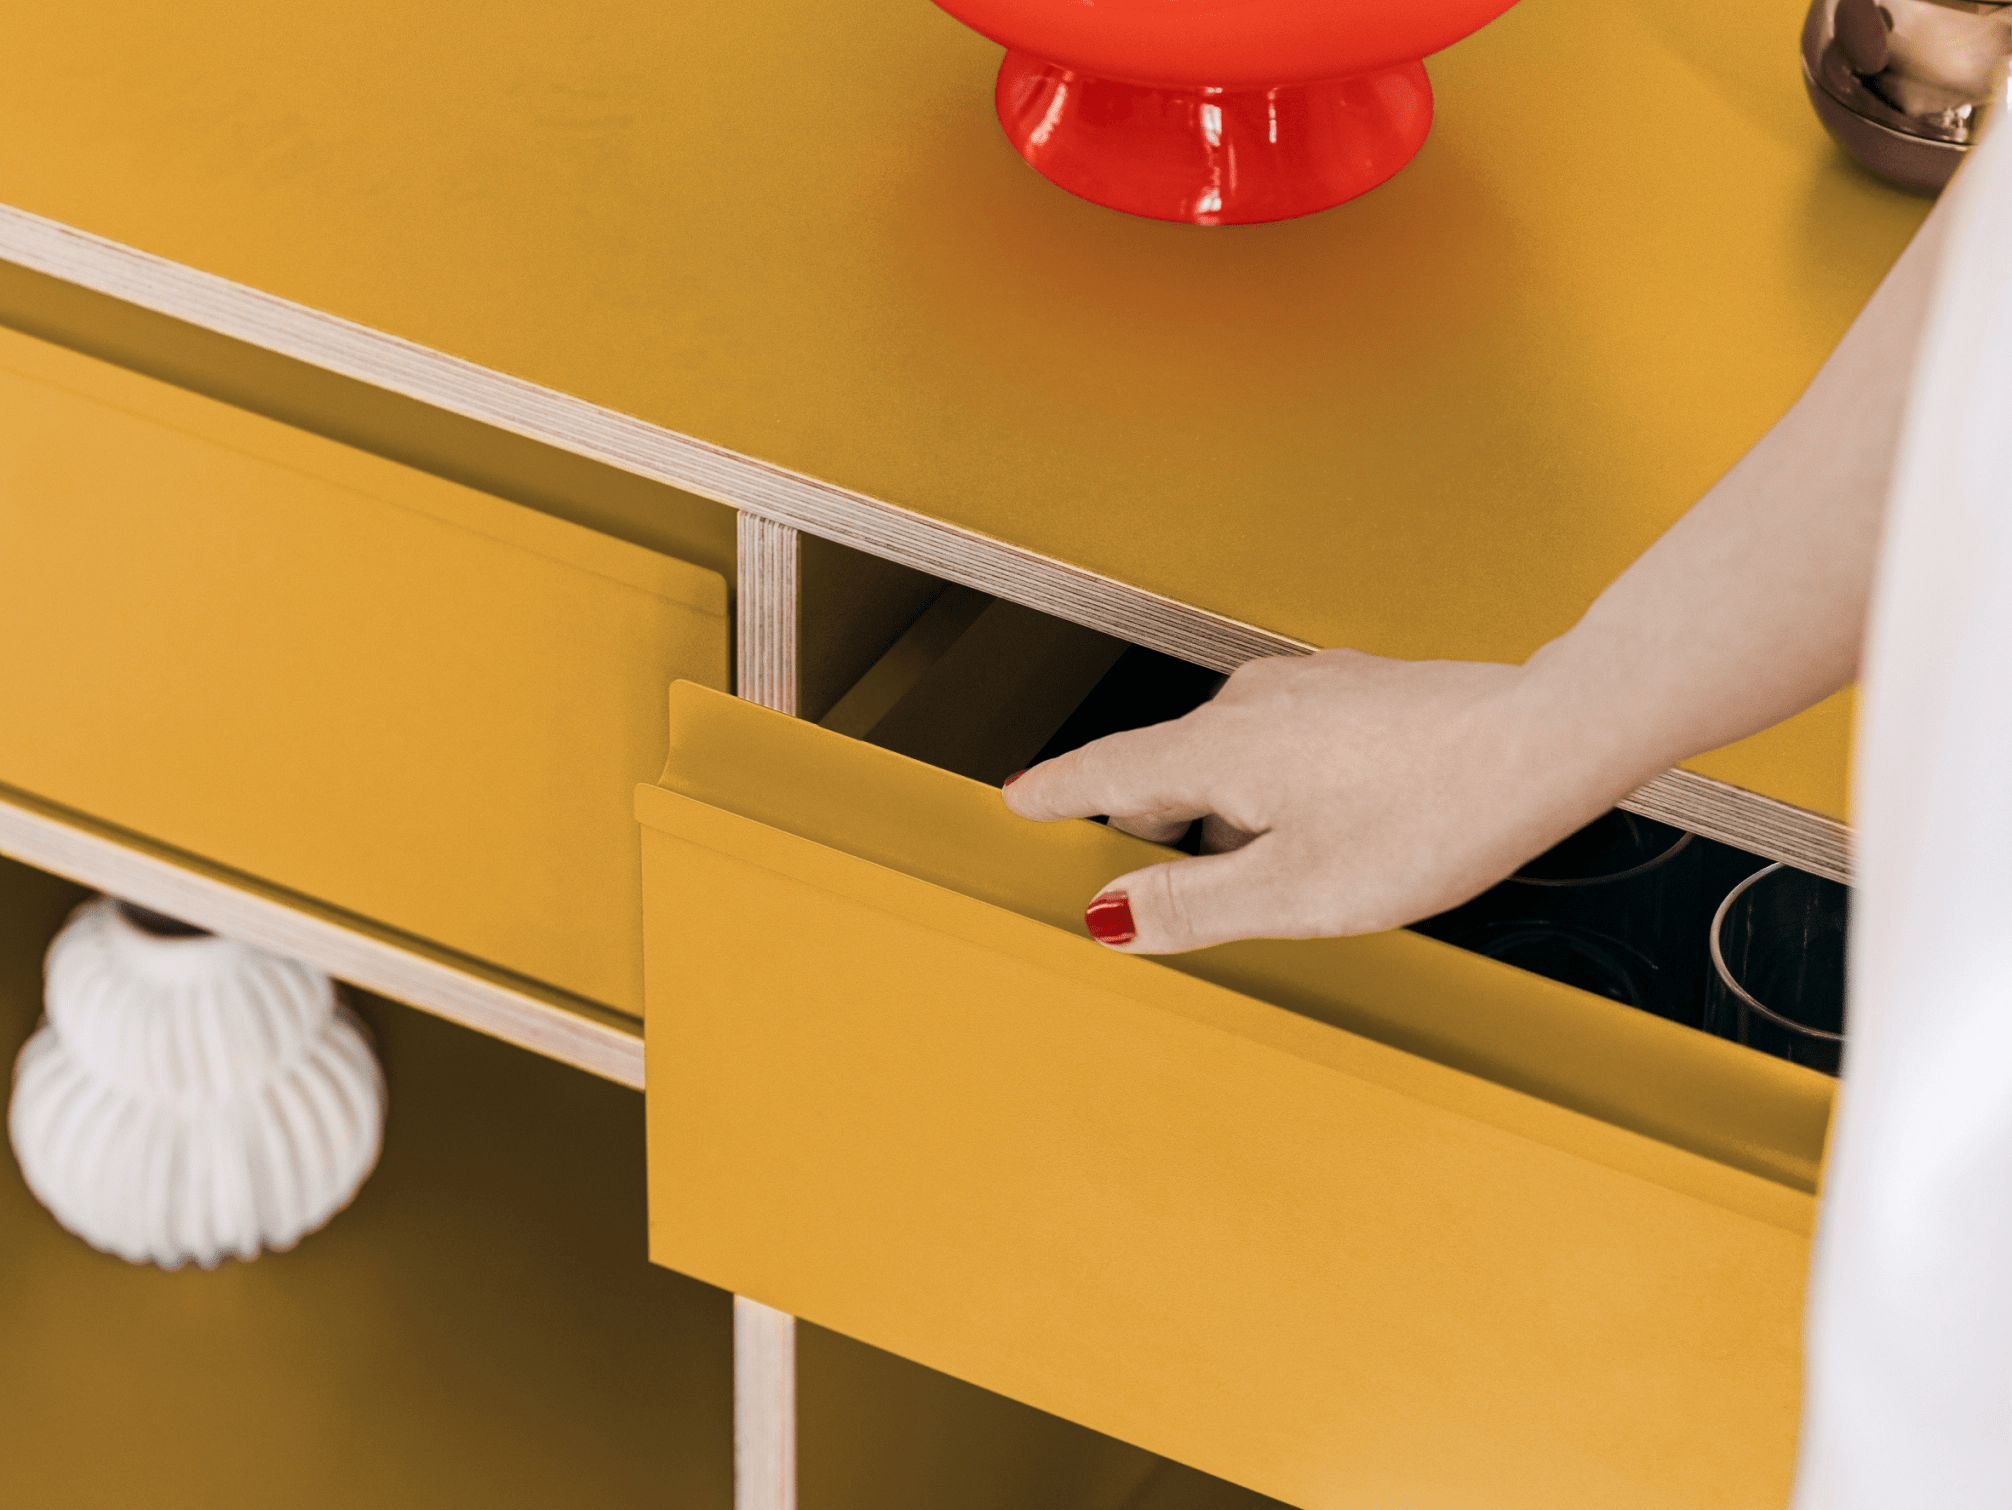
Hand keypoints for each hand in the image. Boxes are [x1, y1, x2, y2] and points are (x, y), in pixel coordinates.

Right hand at [1001, 648, 1642, 953]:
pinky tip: (1321, 819)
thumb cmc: (1434, 814)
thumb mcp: (1295, 890)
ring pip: (1228, 753)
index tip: (1019, 800)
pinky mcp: (1356, 691)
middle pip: (1165, 764)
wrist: (1545, 741)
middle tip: (1139, 869)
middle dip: (1147, 816)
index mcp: (1218, 749)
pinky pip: (1281, 741)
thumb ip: (1190, 905)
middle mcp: (1252, 703)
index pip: (1107, 772)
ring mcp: (1307, 689)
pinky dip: (1272, 782)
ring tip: (1252, 864)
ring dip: (1221, 804)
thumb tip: (1109, 915)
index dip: (1058, 794)